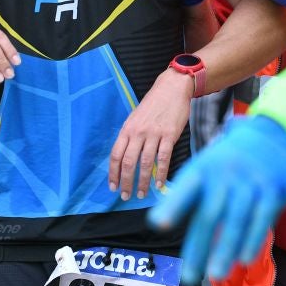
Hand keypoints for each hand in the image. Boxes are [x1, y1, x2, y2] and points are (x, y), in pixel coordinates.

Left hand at [109, 69, 192, 199]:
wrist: (171, 89)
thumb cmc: (153, 105)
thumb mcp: (136, 118)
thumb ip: (132, 137)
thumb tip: (127, 160)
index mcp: (127, 129)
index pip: (116, 155)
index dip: (113, 173)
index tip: (113, 187)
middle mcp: (138, 132)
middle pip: (128, 162)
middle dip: (126, 182)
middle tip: (126, 196)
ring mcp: (153, 134)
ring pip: (145, 163)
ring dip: (143, 181)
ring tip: (142, 194)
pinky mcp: (169, 135)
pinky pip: (163, 158)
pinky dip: (160, 173)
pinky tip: (159, 184)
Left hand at [149, 115, 285, 285]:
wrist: (276, 137)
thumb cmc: (230, 161)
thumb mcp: (206, 166)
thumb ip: (187, 194)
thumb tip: (159, 222)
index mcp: (204, 168)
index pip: (186, 188)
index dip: (172, 205)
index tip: (157, 224)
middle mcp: (226, 175)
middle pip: (210, 214)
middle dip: (199, 247)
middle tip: (187, 277)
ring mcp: (250, 183)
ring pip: (236, 221)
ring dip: (225, 250)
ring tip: (214, 275)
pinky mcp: (273, 192)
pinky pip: (261, 219)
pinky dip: (252, 240)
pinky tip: (244, 260)